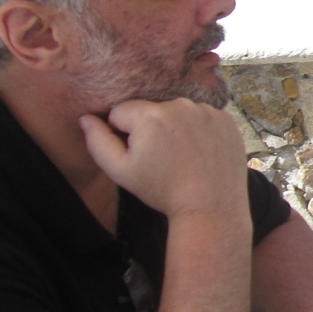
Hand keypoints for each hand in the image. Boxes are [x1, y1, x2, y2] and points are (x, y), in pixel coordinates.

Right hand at [80, 98, 246, 219]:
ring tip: (183, 158)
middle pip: (151, 110)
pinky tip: (201, 154)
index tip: (140, 156)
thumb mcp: (120, 171)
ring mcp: (206, 110)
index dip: (124, 135)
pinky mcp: (226, 118)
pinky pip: (202, 117)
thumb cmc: (162, 191)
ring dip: (176, 128)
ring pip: (177, 113)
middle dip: (151, 130)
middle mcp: (179, 104)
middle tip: (163, 160)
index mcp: (150, 114)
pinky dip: (199, 131)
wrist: (211, 207)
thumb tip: (86, 118)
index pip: (121, 112)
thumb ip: (97, 141)